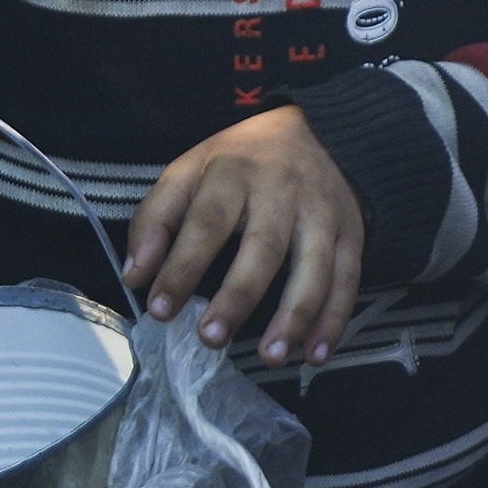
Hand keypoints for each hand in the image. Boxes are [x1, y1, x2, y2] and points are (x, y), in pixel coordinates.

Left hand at [123, 104, 367, 364]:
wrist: (317, 130)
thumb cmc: (241, 162)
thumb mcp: (189, 171)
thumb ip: (156, 219)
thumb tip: (135, 276)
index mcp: (233, 173)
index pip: (205, 223)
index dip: (182, 267)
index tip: (160, 309)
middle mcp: (282, 191)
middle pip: (262, 248)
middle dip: (237, 297)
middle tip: (211, 339)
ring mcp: (322, 213)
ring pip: (314, 268)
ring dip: (294, 317)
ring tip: (271, 358)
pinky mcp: (352, 233)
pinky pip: (347, 280)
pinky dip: (334, 320)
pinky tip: (316, 354)